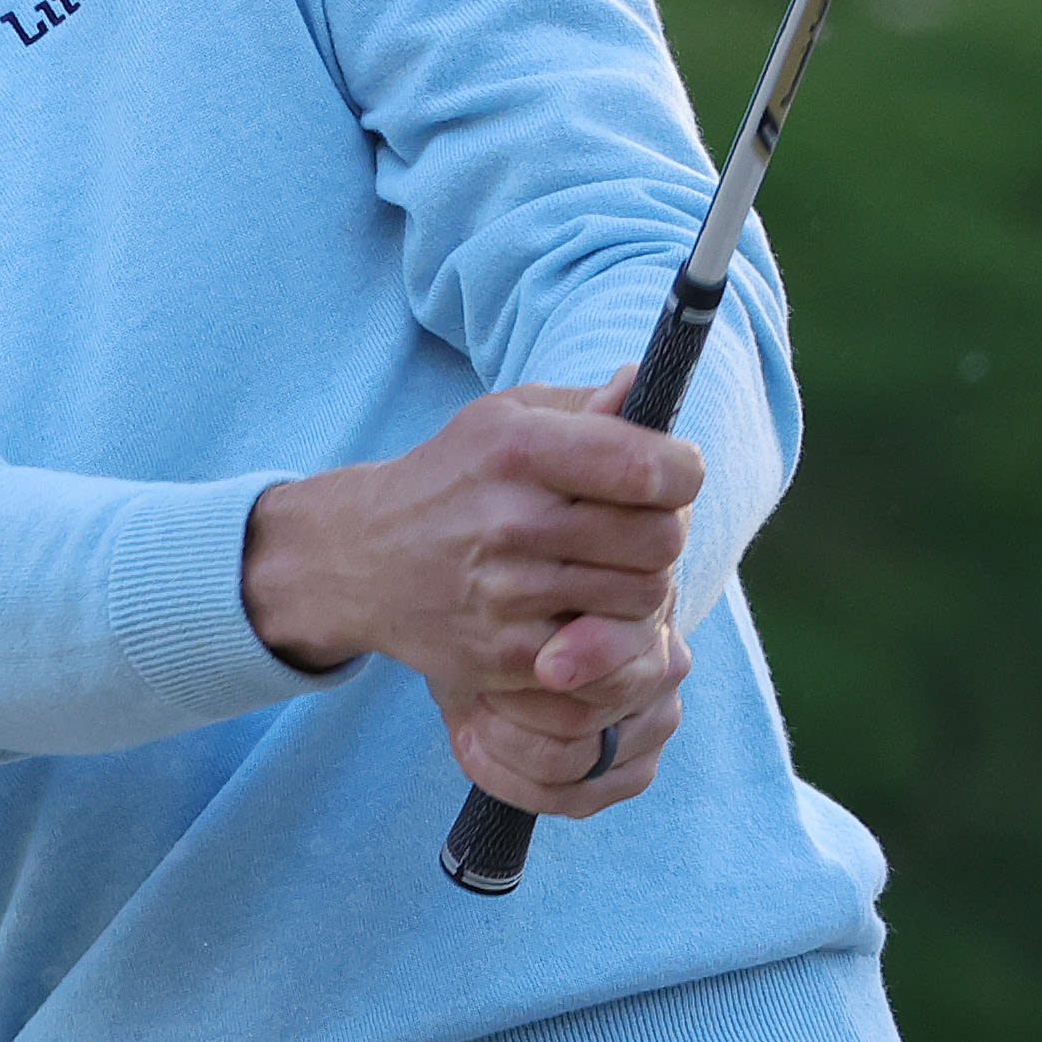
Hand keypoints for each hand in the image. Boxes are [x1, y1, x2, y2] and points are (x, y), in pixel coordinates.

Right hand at [239, 373, 696, 819]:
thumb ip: (586, 408)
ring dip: (640, 586)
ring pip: (644, 601)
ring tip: (607, 569)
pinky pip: (606, 655)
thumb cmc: (452, 478)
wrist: (359, 559)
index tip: (671, 476)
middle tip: (635, 530)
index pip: (651, 469)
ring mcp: (507, 596)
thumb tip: (645, 385)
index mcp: (517, 450)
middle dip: (662, 533)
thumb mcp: (504, 420)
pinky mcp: (505, 656)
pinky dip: (608, 634)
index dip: (682, 473)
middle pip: (660, 541)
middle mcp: (510, 521)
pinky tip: (581, 611)